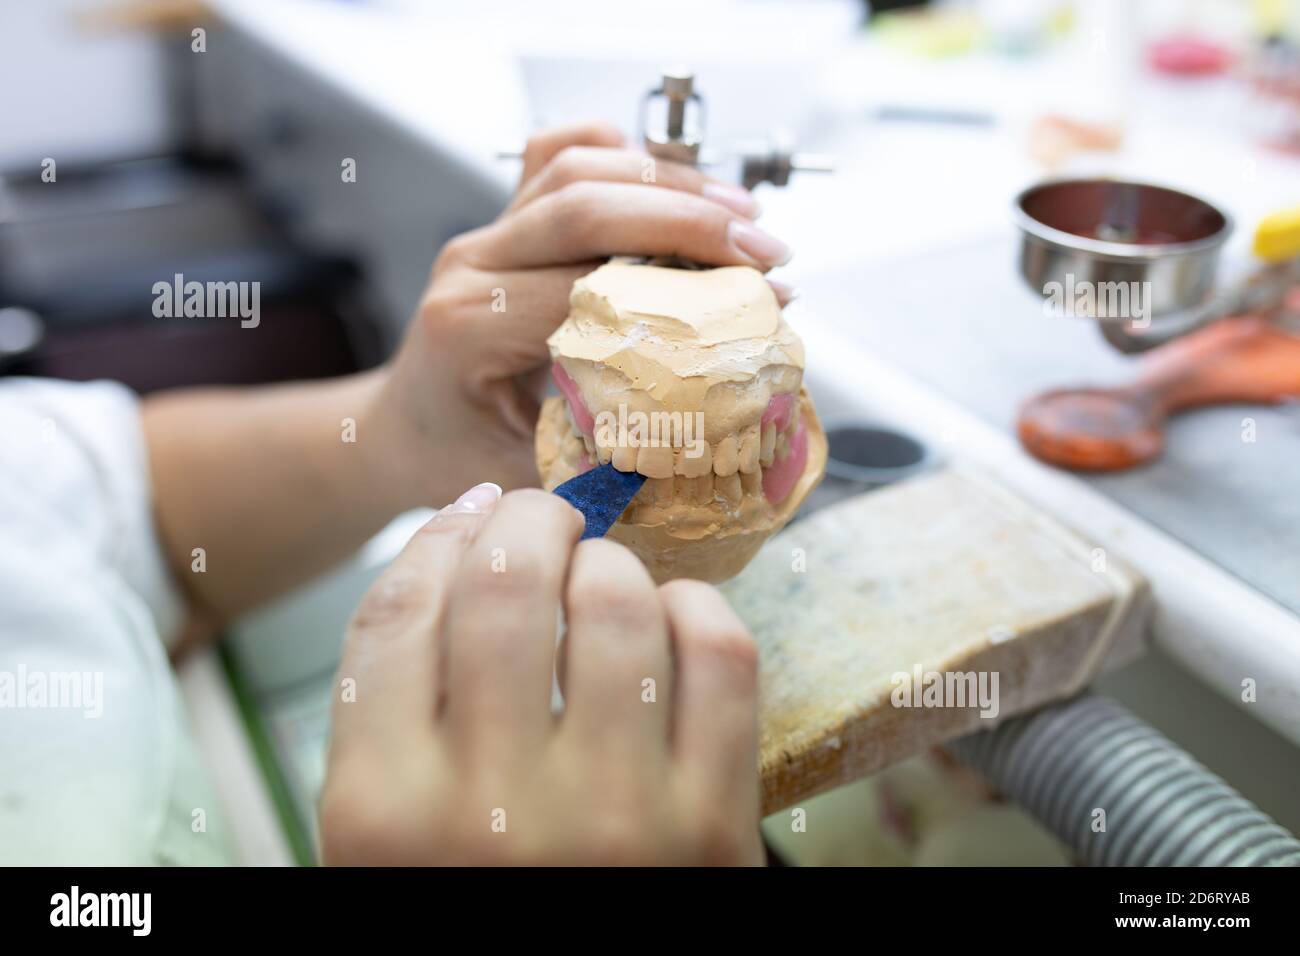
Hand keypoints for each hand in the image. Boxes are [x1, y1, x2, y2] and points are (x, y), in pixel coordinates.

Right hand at [319, 485, 763, 865]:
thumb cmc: (476, 898)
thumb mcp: (385, 840)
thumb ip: (392, 711)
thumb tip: (461, 543)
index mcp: (381, 814)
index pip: (397, 611)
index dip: (436, 537)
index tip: (465, 516)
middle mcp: (492, 813)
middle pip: (504, 584)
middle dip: (523, 523)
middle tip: (537, 520)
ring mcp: (616, 819)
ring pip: (616, 601)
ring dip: (606, 563)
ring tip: (599, 576)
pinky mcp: (718, 829)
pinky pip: (720, 655)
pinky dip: (698, 609)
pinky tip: (673, 619)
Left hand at [364, 122, 793, 508]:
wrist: (405, 428)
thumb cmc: (458, 455)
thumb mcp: (531, 473)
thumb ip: (614, 448)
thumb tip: (723, 415)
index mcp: (473, 326)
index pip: (590, 283)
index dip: (686, 289)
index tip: (759, 302)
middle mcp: (474, 264)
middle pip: (586, 204)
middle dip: (691, 218)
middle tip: (767, 251)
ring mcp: (485, 232)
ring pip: (578, 164)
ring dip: (672, 181)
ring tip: (743, 213)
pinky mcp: (504, 217)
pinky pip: (558, 154)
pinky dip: (622, 153)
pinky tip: (675, 182)